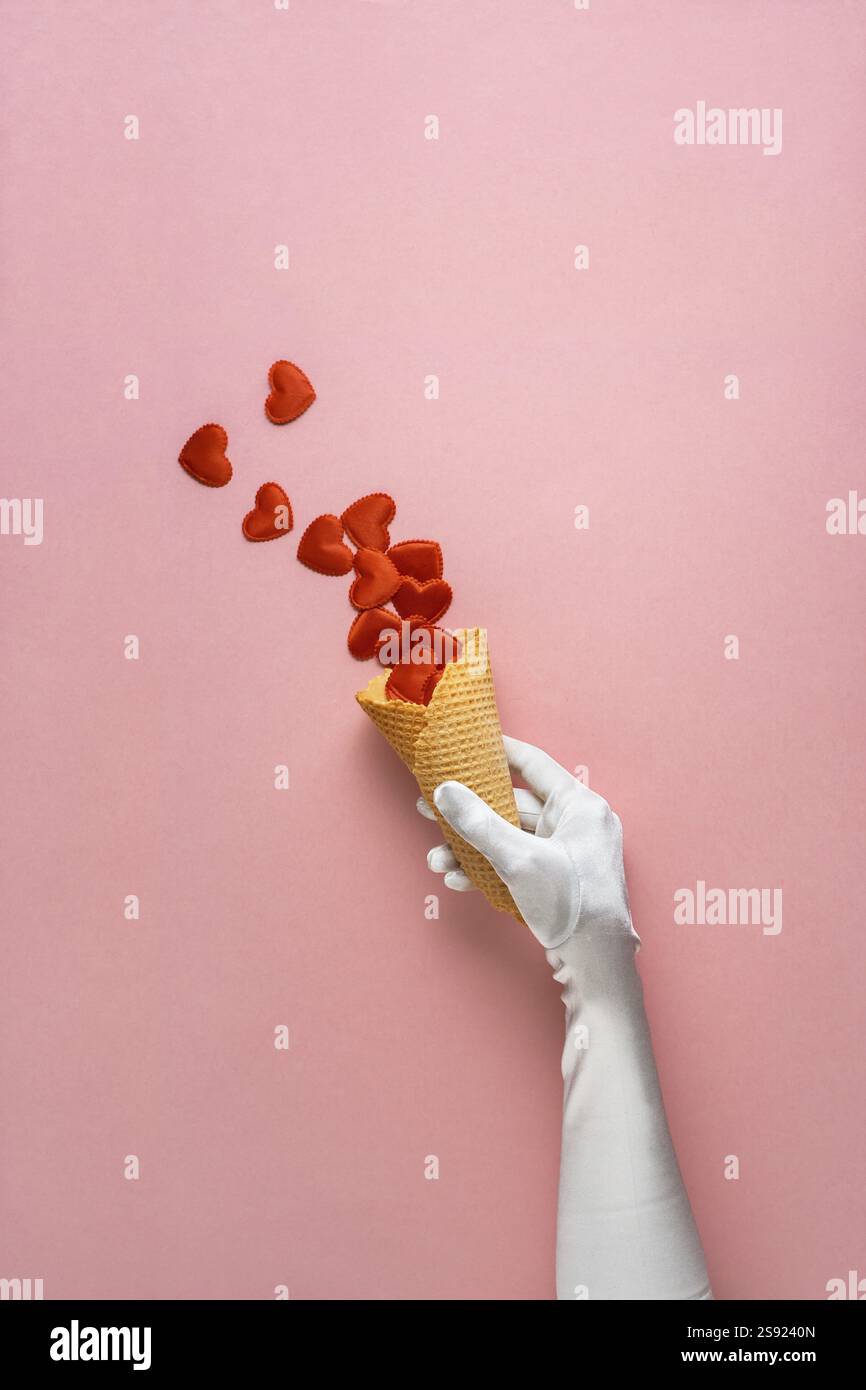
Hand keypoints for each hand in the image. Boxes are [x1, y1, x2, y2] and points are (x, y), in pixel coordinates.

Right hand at [418, 736, 638, 952]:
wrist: (598, 967)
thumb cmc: (573, 905)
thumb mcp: (519, 859)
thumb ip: (479, 823)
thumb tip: (444, 791)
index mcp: (580, 806)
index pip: (533, 764)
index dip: (497, 752)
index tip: (466, 744)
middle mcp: (576, 824)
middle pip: (513, 806)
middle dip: (469, 814)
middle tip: (429, 808)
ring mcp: (566, 854)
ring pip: (509, 840)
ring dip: (471, 849)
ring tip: (436, 859)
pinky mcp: (555, 881)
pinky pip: (515, 864)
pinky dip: (488, 870)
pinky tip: (457, 880)